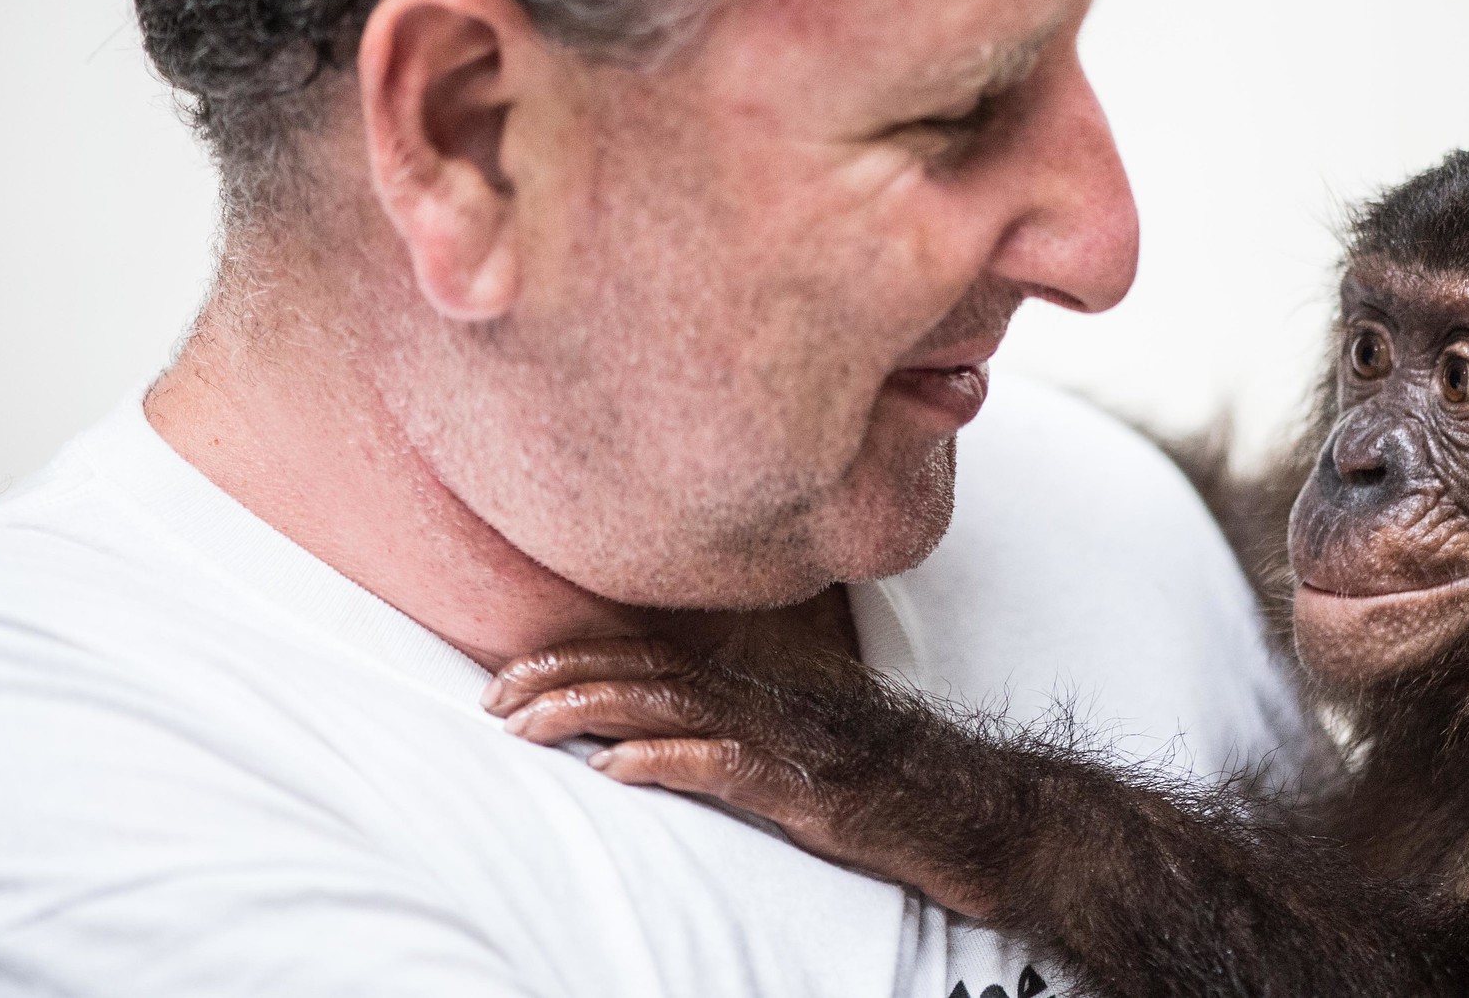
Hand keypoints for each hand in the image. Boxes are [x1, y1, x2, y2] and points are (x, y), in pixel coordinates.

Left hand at [482, 638, 997, 915]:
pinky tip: (615, 772)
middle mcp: (767, 697)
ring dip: (594, 711)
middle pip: (649, 669)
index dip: (575, 657)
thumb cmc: (885, 784)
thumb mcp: (799, 749)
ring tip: (526, 726)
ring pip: (675, 707)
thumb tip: (652, 739)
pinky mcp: (809, 788)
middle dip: (563, 677)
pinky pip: (729, 766)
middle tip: (491, 699)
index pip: (650, 654)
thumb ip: (735, 731)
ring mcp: (787, 739)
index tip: (505, 675)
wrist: (976, 813)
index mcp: (758, 685)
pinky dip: (667, 762)